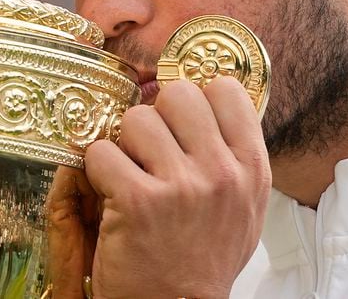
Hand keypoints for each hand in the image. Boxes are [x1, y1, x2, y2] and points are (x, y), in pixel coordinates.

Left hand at [48, 77, 270, 297]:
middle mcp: (222, 172)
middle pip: (176, 94)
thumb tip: (206, 100)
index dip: (195, 98)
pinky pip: (100, 151)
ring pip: (135, 119)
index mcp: (251, 168)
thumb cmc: (203, 257)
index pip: (224, 90)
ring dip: (124, 145)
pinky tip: (110, 193)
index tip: (180, 120)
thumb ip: (228, 154)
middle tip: (149, 150)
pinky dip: (96, 170)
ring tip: (130, 175)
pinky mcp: (139, 200)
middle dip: (155, 116)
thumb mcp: (240, 205)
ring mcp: (181, 185)